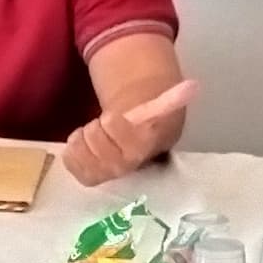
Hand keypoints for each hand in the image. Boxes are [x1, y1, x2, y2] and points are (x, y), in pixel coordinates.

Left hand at [59, 78, 196, 188]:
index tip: (116, 117)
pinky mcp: (87, 178)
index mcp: (140, 147)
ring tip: (97, 136)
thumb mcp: (154, 111)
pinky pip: (68, 158)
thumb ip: (171, 99)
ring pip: (78, 145)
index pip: (113, 123)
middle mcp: (122, 165)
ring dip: (85, 135)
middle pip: (92, 133)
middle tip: (107, 128)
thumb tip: (194, 85)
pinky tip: (86, 148)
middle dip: (98, 125)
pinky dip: (73, 148)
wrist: (135, 149)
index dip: (111, 118)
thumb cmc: (141, 127)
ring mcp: (104, 174)